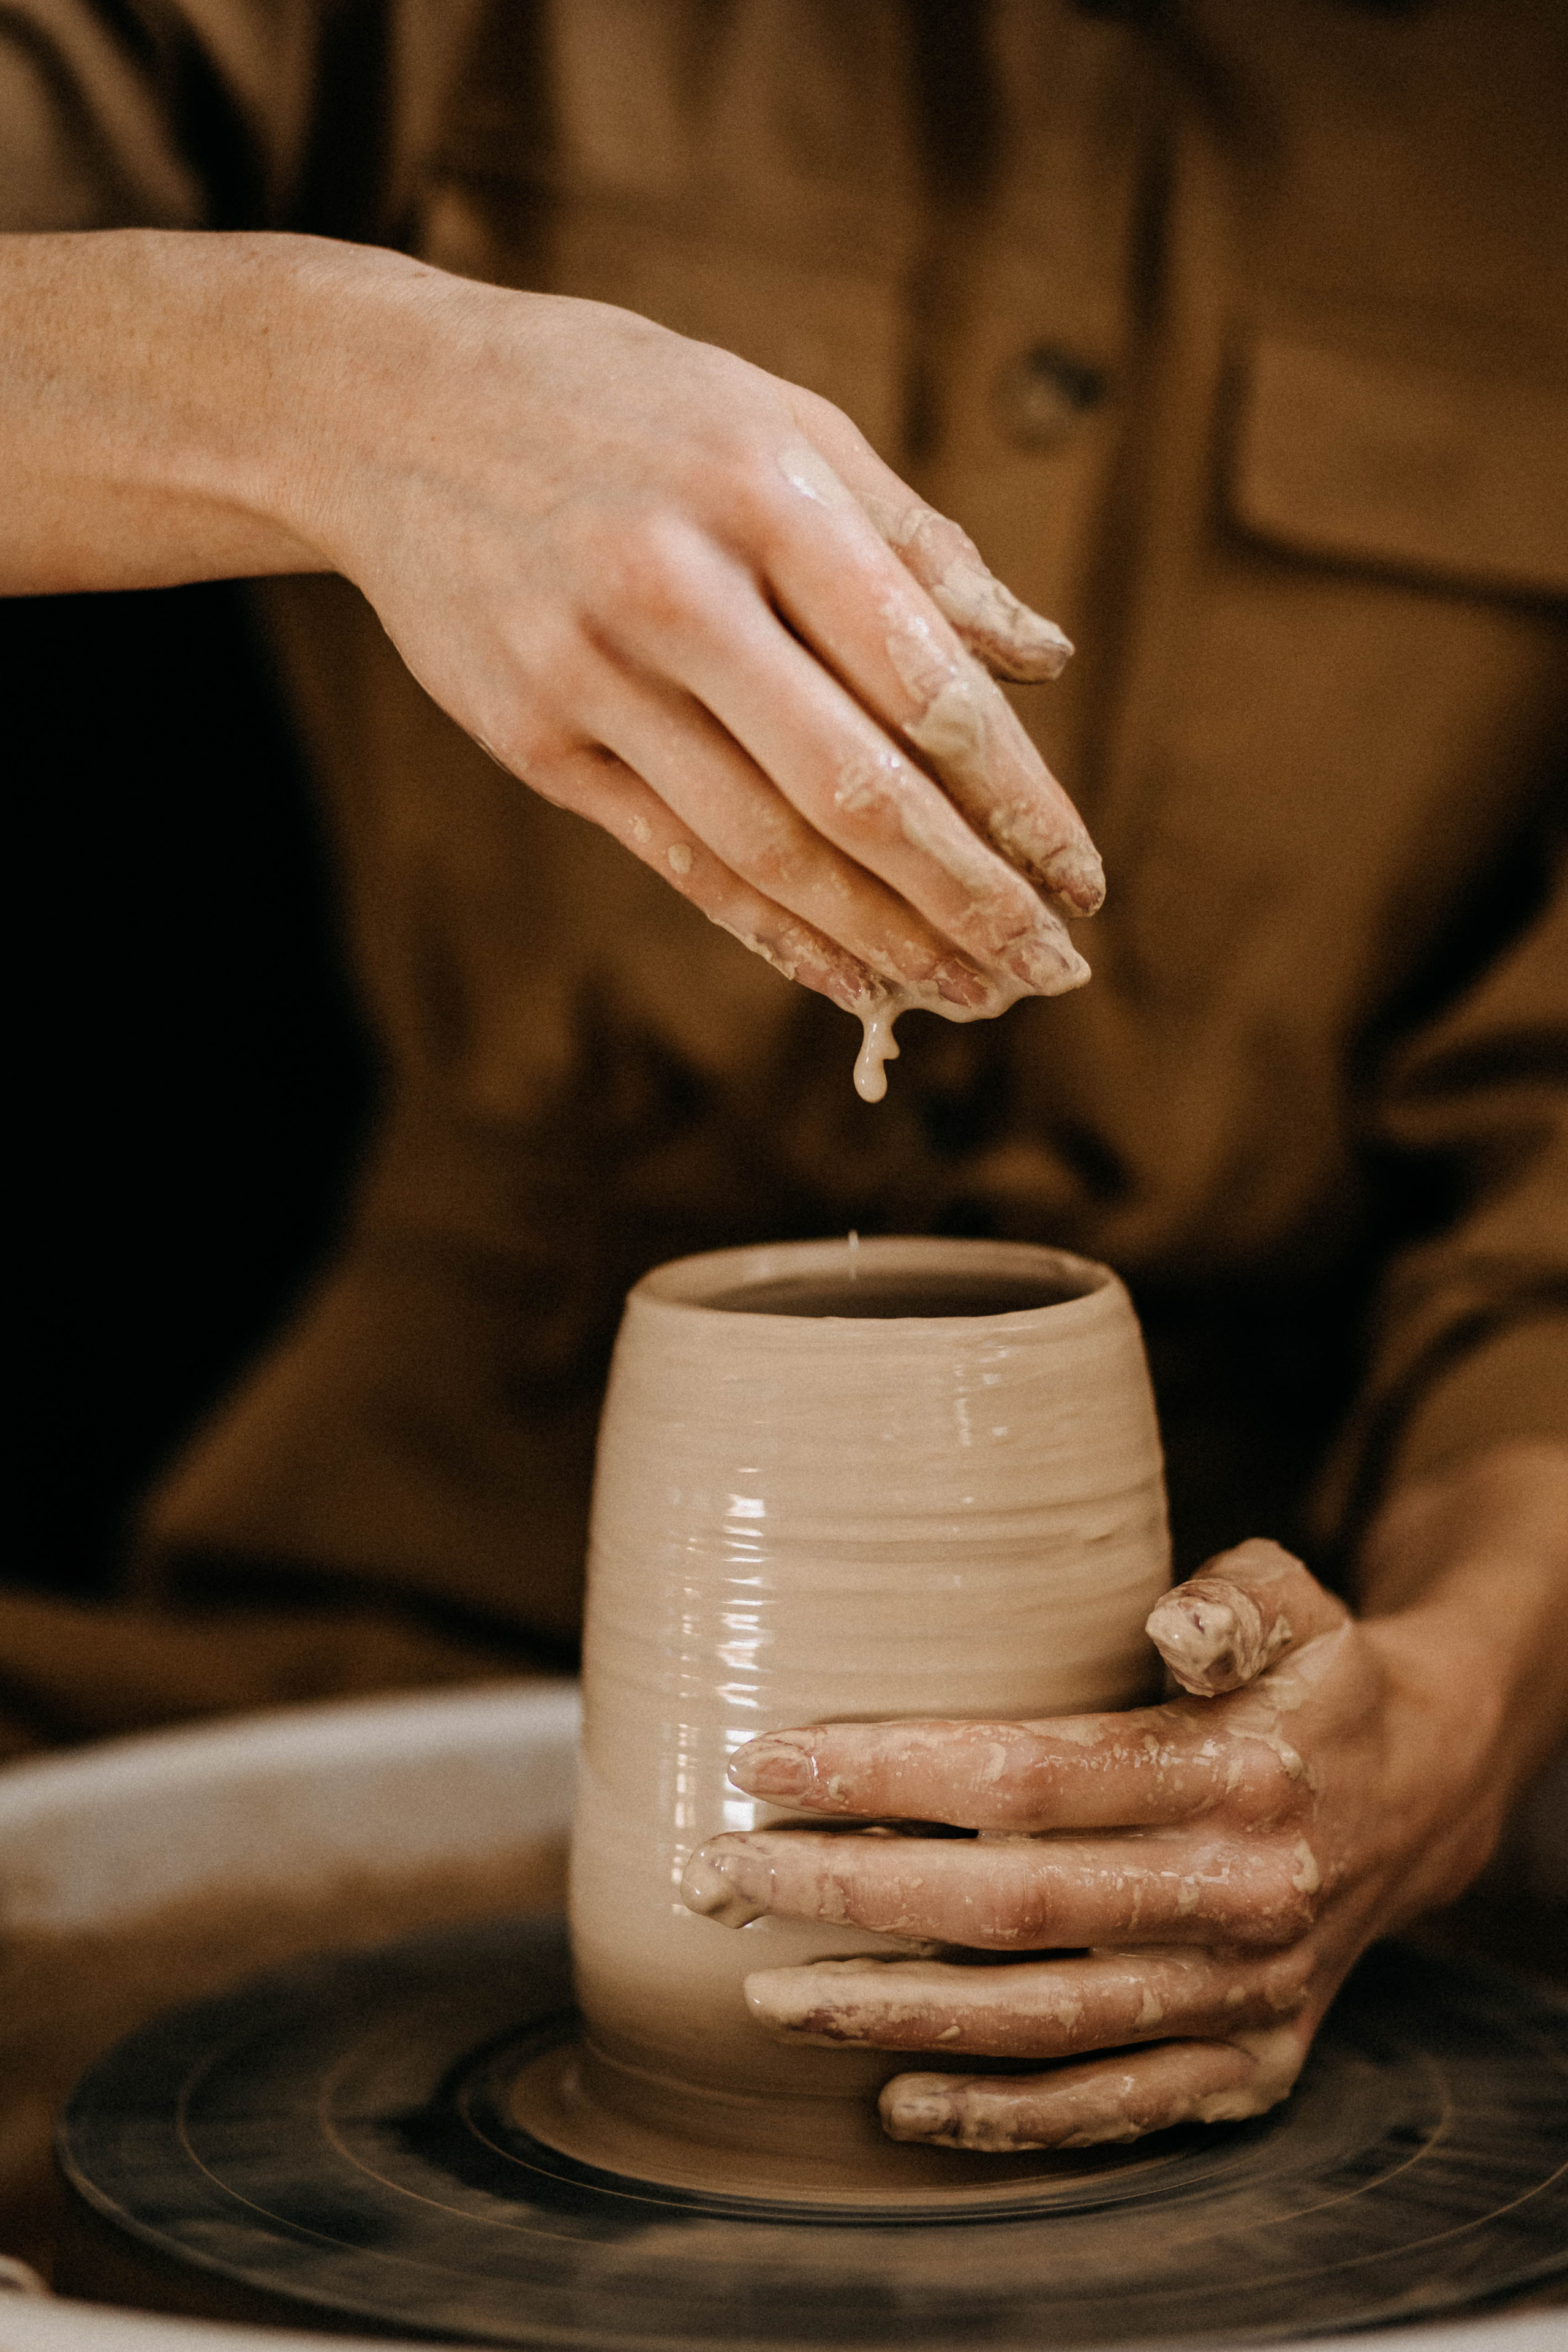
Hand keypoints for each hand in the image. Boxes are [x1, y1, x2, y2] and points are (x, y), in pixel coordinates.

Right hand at [2, 232, 1100, 1034]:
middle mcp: (679, 592)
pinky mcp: (534, 741)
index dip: (1018, 800)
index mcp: (767, 496)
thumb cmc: (625, 409)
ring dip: (887, 942)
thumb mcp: (781, 424)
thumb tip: (1045, 660)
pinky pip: (680, 864)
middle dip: (971, 901)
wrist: (392, 411)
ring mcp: (593, 676)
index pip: (927, 684)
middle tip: (1053, 971)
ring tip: (975, 996)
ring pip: (769, 850)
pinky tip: (857, 984)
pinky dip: (777, 936)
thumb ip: (917, 546)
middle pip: (856, 793)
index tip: (1082, 877)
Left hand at [680, 1445, 1567, 2150]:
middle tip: (716, 1877)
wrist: (1426, 1797)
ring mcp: (1242, 1999)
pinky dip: (1002, 2119)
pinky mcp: (1250, 2071)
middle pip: (1009, 1906)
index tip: (762, 1759)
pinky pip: (1114, 2111)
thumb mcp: (1300, 1606)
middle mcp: (1237, 1896)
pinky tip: (895, 2101)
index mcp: (1235, 1774)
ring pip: (1040, 2023)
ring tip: (764, 1993)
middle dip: (845, 1895)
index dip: (887, 1771)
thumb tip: (1168, 1620)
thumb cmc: (1316, 1682)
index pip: (1030, 1775)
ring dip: (891, 2014)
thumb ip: (1235, 1600)